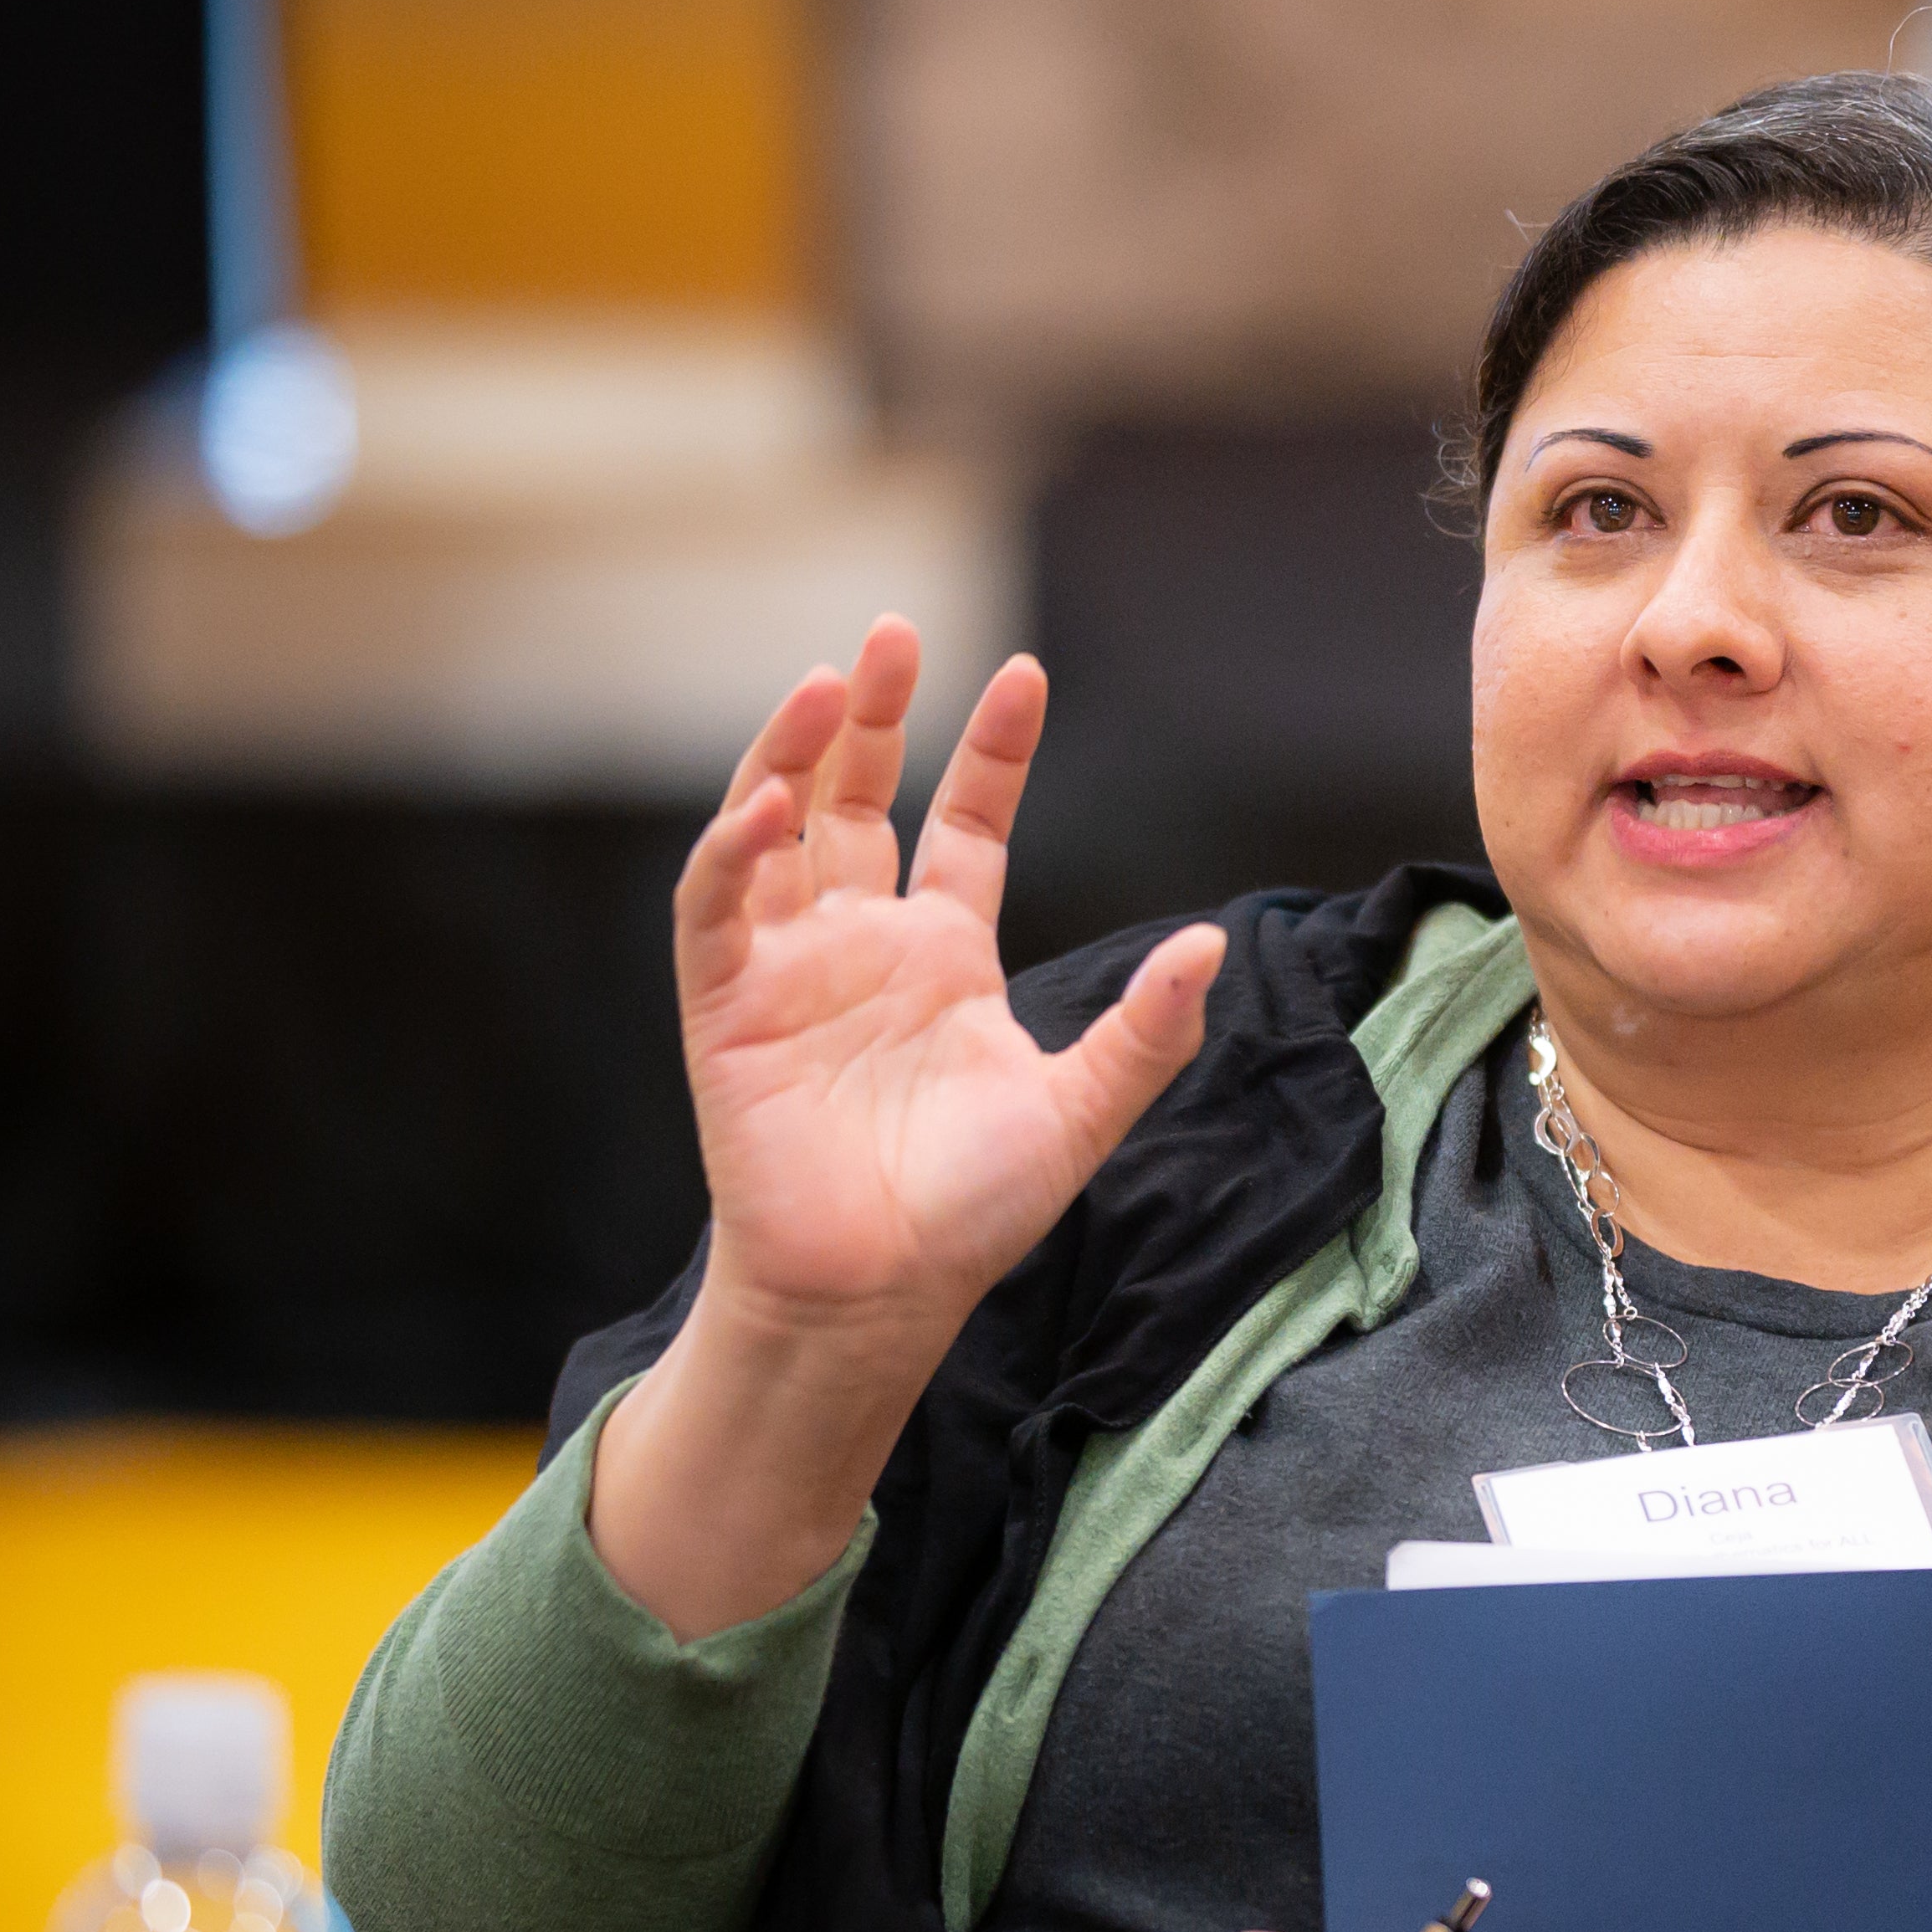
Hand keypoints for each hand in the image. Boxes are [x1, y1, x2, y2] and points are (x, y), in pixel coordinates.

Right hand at [587, 620, 1219, 1637]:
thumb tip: (1215, 945)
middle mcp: (862, 947)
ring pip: (778, 829)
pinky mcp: (725, 1007)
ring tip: (826, 681)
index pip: (964, 825)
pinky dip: (733, 851)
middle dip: (871, 716)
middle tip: (892, 634)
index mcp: (944, 958)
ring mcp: (789, 970)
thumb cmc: (968, 1214)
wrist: (876, 1296)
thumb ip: (1146, 1032)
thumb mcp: (1079, 1112)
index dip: (991, 751)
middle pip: (857, 799)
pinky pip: (717, 908)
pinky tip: (766, 803)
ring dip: (792, 754)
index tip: (1025, 674)